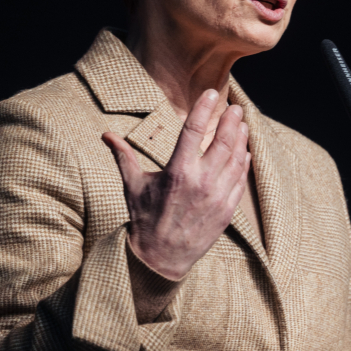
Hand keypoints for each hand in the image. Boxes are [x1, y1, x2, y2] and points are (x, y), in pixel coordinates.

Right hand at [101, 89, 250, 280]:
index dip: (205, 108)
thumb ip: (123, 156)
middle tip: (236, 107)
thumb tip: (106, 135)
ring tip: (242, 125)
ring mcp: (216, 196)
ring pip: (236, 159)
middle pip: (222, 141)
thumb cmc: (144, 219)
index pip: (193, 130)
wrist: (160, 258)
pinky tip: (244, 153)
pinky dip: (243, 164)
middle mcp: (200, 182)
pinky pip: (240, 181)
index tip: (213, 93)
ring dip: (241, 139)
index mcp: (177, 171)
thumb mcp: (132, 185)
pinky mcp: (226, 211)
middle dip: (231, 121)